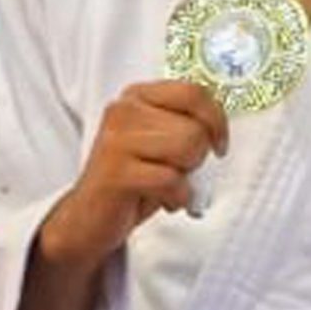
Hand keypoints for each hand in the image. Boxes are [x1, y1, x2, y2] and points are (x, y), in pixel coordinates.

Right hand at [36, 80, 228, 268]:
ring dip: (186, 176)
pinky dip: (177, 197)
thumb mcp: (160, 142)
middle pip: (195, 127)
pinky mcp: (116, 172)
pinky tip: (162, 201)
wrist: (90, 217)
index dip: (217, 120)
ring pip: (187, 149)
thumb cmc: (134, 179)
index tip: (219, 145)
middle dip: (197, 157)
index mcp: (137, 96)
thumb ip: (185, 124)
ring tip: (167, 185)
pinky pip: (171, 180)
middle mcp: (123, 111)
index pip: (193, 92)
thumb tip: (220, 128)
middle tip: (176, 172)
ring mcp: (116, 140)